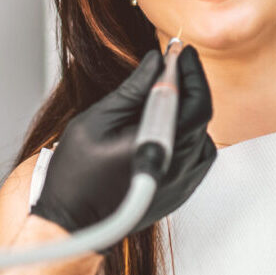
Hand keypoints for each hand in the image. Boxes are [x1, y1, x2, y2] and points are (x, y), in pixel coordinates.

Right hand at [31, 45, 214, 235]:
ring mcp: (183, 182)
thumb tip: (155, 63)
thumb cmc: (76, 177)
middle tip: (173, 61)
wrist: (74, 224)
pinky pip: (197, 152)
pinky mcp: (181, 191)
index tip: (180, 50)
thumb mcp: (96, 121)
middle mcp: (178, 167)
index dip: (189, 70)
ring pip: (202, 132)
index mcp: (159, 147)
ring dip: (188, 107)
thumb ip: (131, 91)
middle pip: (201, 114)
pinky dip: (188, 131)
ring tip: (165, 90)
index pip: (192, 100)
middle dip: (189, 83)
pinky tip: (165, 122)